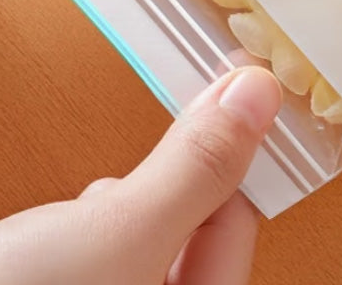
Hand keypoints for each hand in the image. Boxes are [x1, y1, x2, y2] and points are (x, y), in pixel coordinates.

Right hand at [0, 66, 281, 284]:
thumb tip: (257, 98)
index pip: (236, 232)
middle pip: (198, 237)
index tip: (226, 96)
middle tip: (176, 121)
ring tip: (115, 186)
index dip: (234, 158)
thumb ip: (195, 168)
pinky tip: (84, 210)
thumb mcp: (123, 229)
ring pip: (152, 236)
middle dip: (181, 181)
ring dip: (140, 198)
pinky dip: (105, 217)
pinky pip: (112, 246)